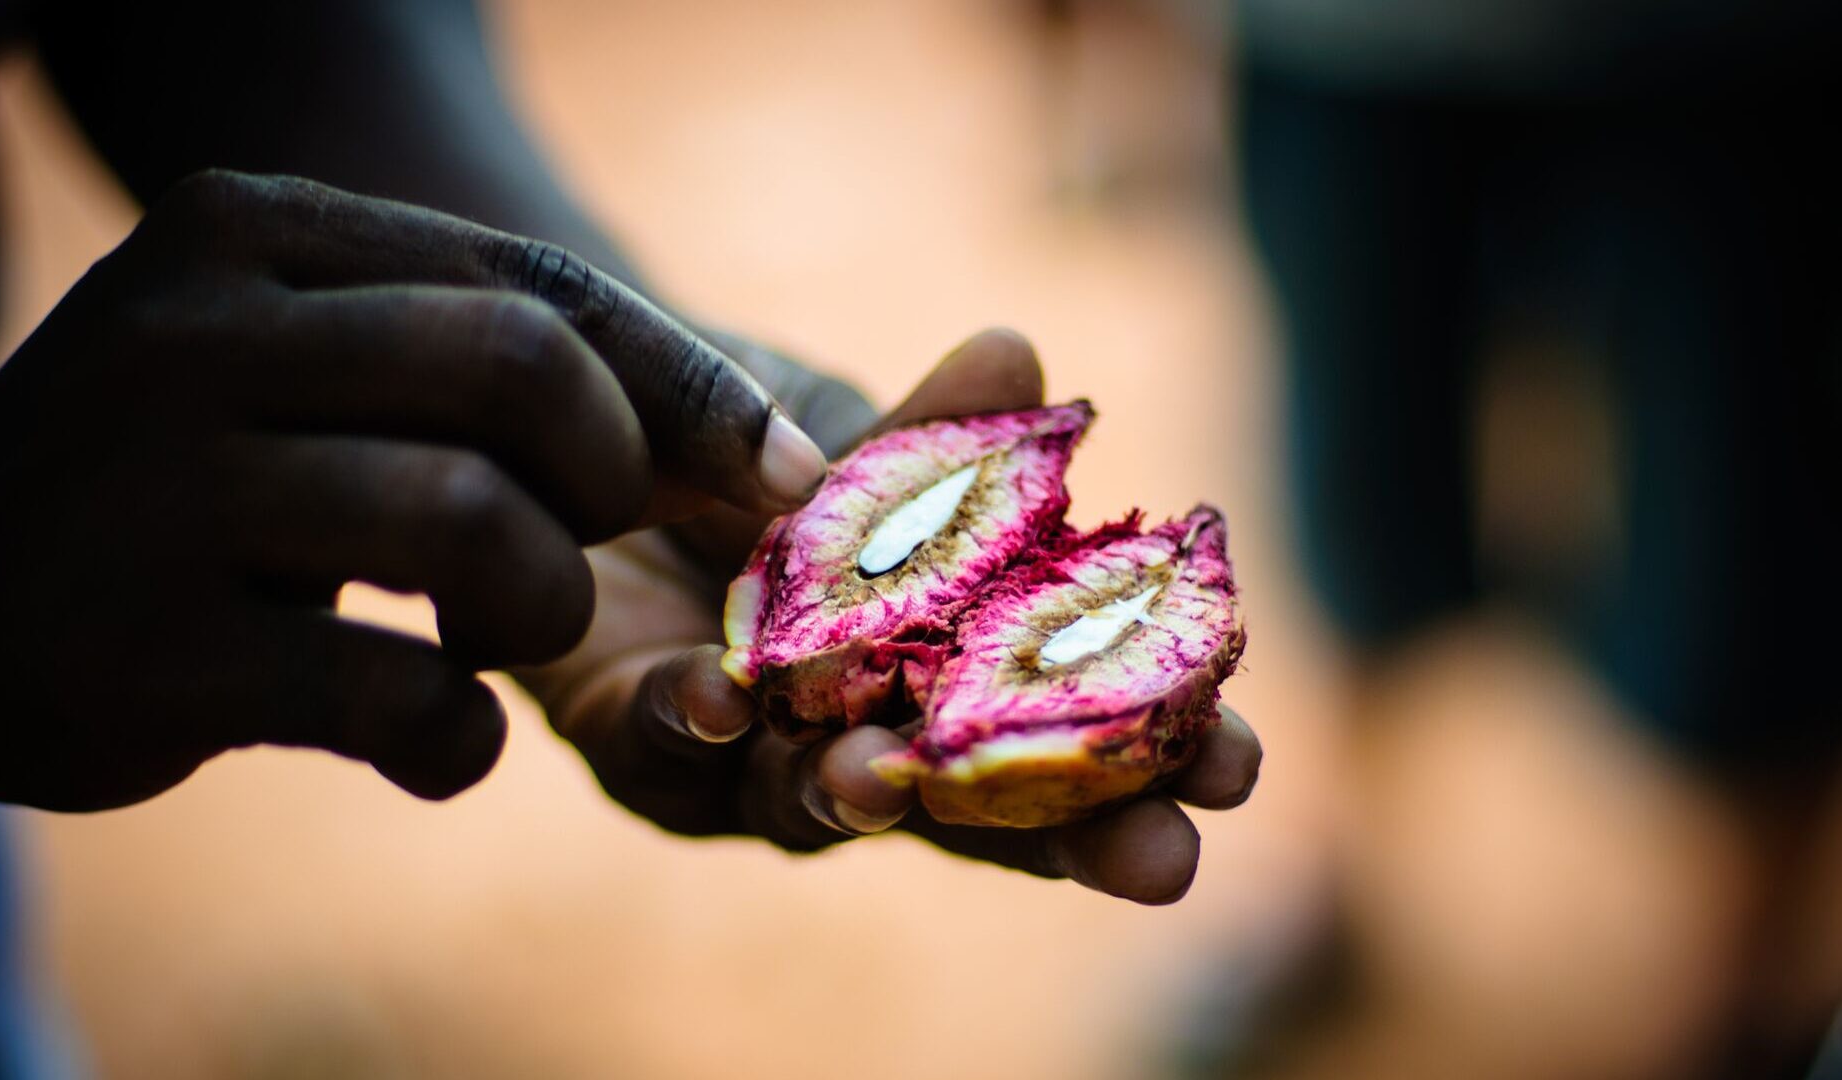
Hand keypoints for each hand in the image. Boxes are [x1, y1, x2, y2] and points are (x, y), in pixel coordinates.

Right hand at [0, 170, 829, 810]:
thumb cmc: (176, 476)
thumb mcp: (294, 368)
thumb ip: (476, 372)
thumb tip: (738, 444)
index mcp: (251, 233)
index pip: (533, 285)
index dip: (684, 387)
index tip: (779, 471)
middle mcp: (193, 332)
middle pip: (520, 372)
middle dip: (614, 478)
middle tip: (587, 542)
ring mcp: (157, 490)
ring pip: (473, 525)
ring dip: (539, 607)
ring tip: (486, 635)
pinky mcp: (147, 652)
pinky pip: (396, 693)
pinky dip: (459, 737)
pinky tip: (430, 740)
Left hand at [524, 330, 1262, 904]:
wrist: (597, 429)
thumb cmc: (757, 451)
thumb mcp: (856, 436)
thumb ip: (931, 433)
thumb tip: (1018, 353)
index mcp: (948, 677)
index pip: (1067, 734)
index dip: (1157, 757)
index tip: (1244, 767)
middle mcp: (863, 740)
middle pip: (978, 815)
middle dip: (1069, 836)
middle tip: (1161, 861)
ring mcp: (749, 762)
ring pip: (815, 804)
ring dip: (860, 790)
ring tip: (889, 773)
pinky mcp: (637, 744)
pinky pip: (669, 752)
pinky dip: (697, 725)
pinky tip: (720, 699)